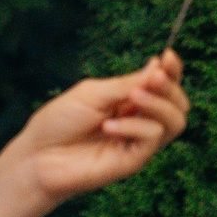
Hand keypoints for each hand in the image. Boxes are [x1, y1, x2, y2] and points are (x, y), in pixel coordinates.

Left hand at [0, 52, 188, 205]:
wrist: (37, 156)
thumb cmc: (59, 122)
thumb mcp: (94, 93)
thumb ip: (128, 83)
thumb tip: (158, 66)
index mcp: (130, 101)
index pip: (165, 85)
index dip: (173, 70)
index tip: (168, 56)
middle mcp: (139, 121)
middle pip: (179, 104)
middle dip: (171, 86)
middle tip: (154, 78)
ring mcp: (138, 142)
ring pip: (175, 122)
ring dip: (159, 104)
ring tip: (133, 97)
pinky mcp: (133, 161)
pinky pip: (152, 138)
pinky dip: (135, 126)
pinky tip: (109, 126)